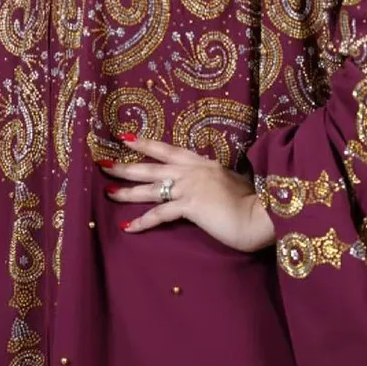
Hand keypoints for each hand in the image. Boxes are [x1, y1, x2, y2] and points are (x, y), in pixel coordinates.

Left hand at [100, 135, 275, 252]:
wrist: (262, 213)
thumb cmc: (252, 201)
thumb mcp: (231, 183)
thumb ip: (216, 181)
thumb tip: (209, 186)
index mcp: (203, 164)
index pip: (169, 150)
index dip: (147, 144)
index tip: (127, 138)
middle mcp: (193, 171)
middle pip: (152, 167)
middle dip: (126, 165)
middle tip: (104, 163)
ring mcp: (190, 187)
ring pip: (151, 188)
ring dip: (128, 191)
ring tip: (109, 192)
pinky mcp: (190, 205)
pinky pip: (160, 214)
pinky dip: (143, 221)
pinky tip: (128, 227)